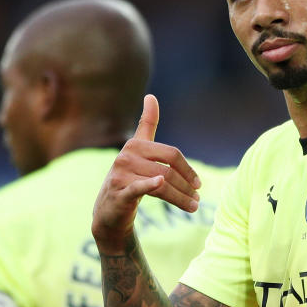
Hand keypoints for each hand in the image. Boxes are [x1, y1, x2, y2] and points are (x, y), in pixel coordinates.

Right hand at [92, 95, 201, 253]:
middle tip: (198, 199)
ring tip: (194, 206)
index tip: (198, 183)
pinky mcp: (119, 192)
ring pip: (161, 184)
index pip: (171, 154)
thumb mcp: (137, 150)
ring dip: (180, 197)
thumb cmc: (128, 177)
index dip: (188, 169)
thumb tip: (151, 96)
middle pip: (168, 170)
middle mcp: (126, 156)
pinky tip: (160, 183)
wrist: (108, 210)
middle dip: (186, 186)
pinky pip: (139, 187)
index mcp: (135, 145)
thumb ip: (146, 123)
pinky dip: (150, 184)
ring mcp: (121, 174)